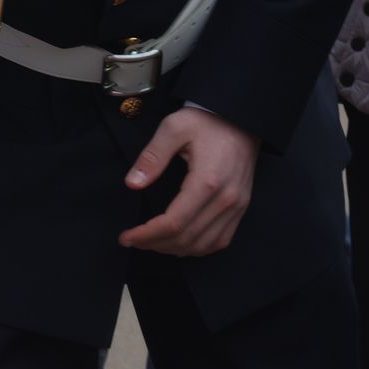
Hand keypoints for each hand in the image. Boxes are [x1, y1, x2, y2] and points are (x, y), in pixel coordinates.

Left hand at [117, 107, 257, 256]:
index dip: (147, 235)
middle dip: (155, 244)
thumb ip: (152, 157)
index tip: (126, 237)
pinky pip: (220, 240)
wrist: (241, 119)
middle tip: (132, 240)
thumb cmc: (206, 122)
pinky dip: (197, 248)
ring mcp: (237, 206)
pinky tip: (178, 243)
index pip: (174, 223)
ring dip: (174, 249)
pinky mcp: (241, 207)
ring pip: (204, 245)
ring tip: (150, 242)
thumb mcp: (173, 128)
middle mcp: (226, 200)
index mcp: (207, 181)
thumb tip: (132, 184)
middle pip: (187, 238)